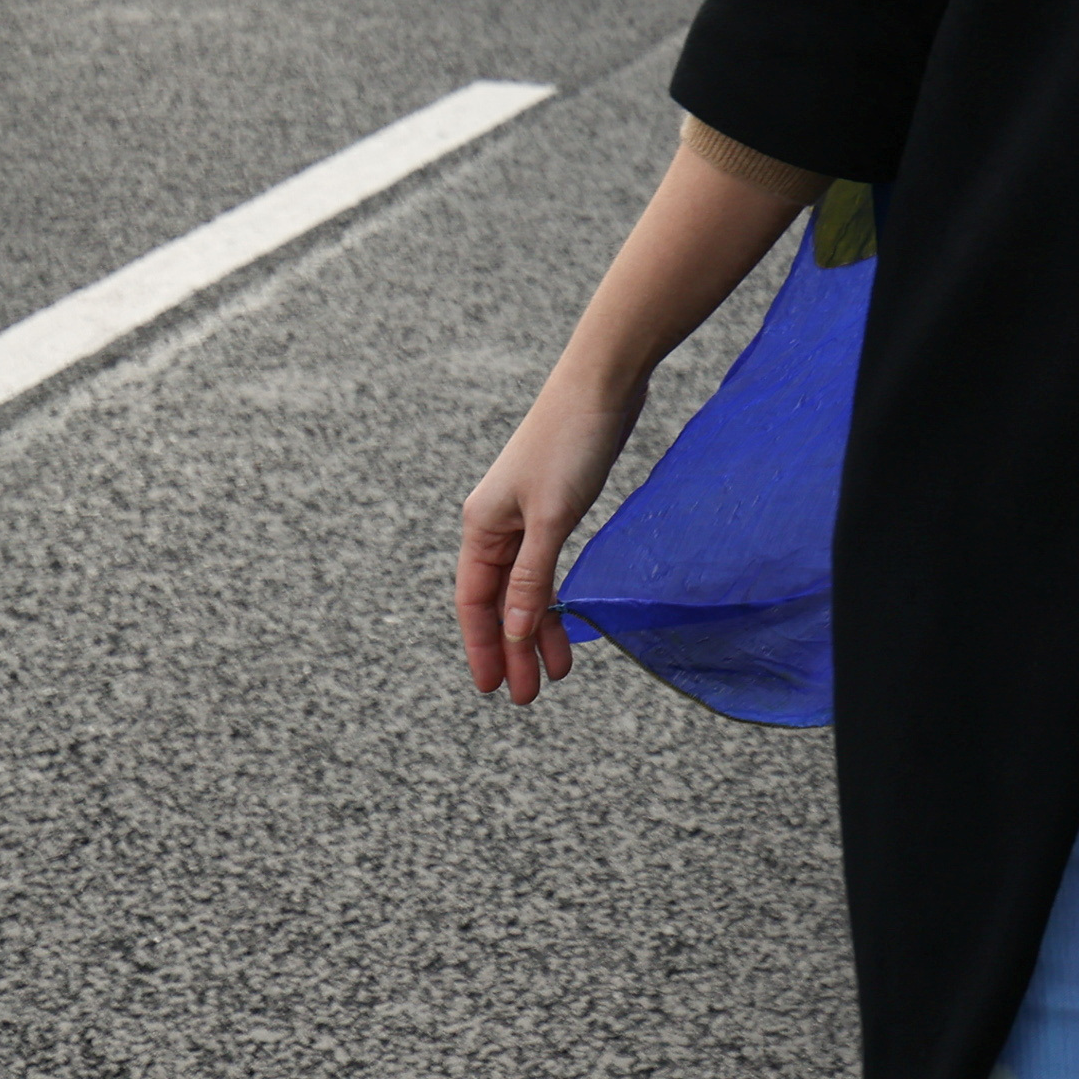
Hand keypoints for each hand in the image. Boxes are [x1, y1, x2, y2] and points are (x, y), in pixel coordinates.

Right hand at [456, 365, 639, 705]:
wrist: (603, 381)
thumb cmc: (572, 441)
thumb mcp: (551, 516)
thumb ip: (532, 576)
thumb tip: (514, 631)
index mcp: (482, 527)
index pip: (475, 603)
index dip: (482, 648)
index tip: (491, 689)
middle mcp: (496, 524)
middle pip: (498, 601)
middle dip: (511, 649)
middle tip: (527, 696)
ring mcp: (525, 515)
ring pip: (524, 587)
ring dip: (536, 628)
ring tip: (556, 671)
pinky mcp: (555, 505)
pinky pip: (544, 565)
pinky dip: (552, 595)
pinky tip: (565, 621)